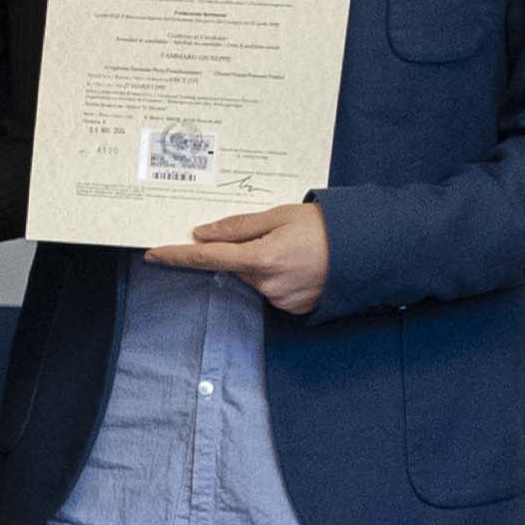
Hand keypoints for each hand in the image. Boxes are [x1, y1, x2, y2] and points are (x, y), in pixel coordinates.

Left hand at [148, 200, 329, 317]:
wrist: (371, 250)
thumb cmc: (328, 227)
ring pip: (255, 280)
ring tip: (296, 248)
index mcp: (259, 259)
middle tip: (274, 235)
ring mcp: (281, 301)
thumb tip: (202, 233)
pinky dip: (281, 277)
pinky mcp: (295, 309)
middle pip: (235, 268)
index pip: (206, 258)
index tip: (153, 254)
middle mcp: (266, 285)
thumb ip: (238, 227)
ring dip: (264, 264)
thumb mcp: (280, 215)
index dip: (177, 256)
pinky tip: (302, 264)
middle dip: (244, 252)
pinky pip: (274, 290)